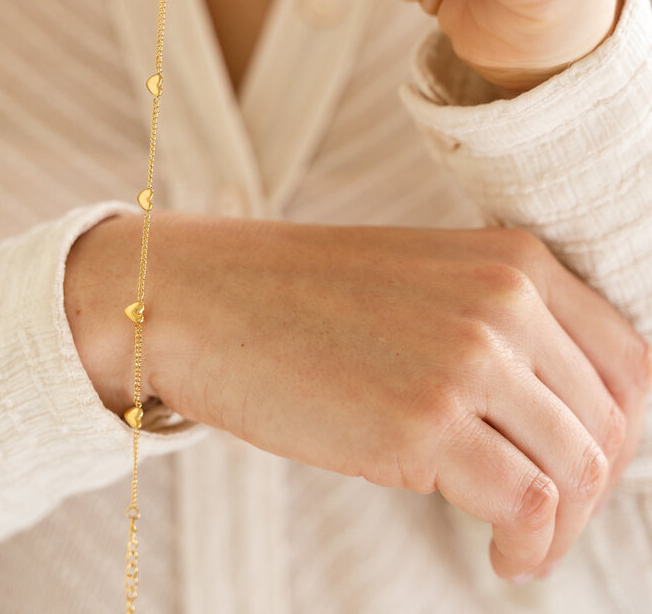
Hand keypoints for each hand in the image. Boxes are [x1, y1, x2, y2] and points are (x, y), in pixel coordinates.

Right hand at [67, 211, 651, 582]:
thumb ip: (498, 330)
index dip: (620, 431)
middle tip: (547, 519)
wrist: (210, 298)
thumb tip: (555, 418)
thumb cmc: (305, 297)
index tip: (583, 466)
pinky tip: (501, 557)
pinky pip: (529, 506)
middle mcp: (505, 304)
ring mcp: (467, 361)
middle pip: (611, 423)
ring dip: (564, 527)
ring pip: (582, 470)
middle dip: (593, 487)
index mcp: (515, 262)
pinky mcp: (424, 424)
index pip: (629, 362)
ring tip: (521, 545)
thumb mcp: (425, 287)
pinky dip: (530, 548)